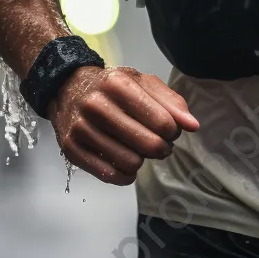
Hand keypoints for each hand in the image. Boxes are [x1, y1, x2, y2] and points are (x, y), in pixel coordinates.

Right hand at [49, 66, 199, 184]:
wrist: (67, 88)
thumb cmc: (111, 86)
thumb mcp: (141, 82)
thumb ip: (170, 101)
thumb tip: (192, 125)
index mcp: (118, 84)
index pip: (161, 121)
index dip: (174, 131)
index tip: (172, 131)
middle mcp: (97, 105)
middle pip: (148, 144)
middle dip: (162, 148)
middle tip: (161, 144)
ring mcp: (81, 129)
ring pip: (130, 162)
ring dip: (144, 161)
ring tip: (142, 150)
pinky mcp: (71, 150)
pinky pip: (110, 175)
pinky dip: (126, 175)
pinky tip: (128, 163)